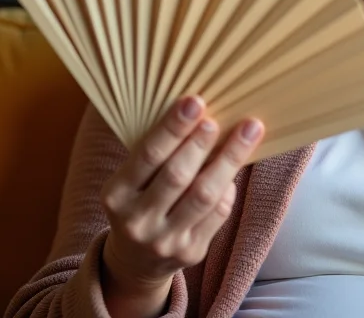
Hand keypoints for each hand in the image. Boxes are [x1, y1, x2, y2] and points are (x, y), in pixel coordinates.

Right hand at [98, 96, 264, 303]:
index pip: (148, 155)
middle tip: (219, 118)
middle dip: (201, 143)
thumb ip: (158, 155)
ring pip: (204, 195)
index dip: (173, 128)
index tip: (194, 102)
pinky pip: (218, 213)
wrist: (136, 262)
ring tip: (247, 131)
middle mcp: (137, 221)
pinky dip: (228, 187)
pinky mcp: (190, 252)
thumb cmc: (140, 202)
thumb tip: (200, 114)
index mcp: (116, 195)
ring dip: (229, 159)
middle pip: (177, 175)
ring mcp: (164, 241)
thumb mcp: (131, 181)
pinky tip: (234, 168)